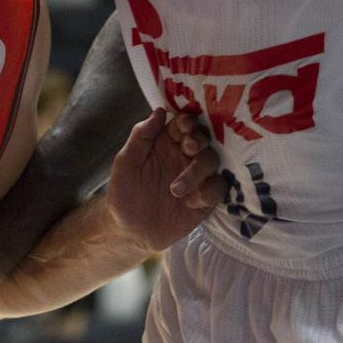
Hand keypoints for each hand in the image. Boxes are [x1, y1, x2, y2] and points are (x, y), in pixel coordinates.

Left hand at [107, 109, 225, 253]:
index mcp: (166, 143)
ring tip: (175, 190)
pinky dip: (208, 193)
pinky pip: (218, 188)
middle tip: (188, 148)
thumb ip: (141, 135)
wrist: (130, 232)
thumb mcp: (125, 163)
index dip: (187, 121)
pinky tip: (190, 203)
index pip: (184, 124)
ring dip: (197, 171)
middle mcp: (184, 156)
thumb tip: (160, 111)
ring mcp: (197, 177)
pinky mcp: (205, 199)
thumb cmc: (124, 194)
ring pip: (212, 161)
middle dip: (198, 141)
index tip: (184, 127)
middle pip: (203, 139)